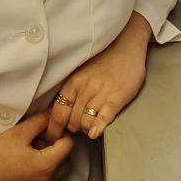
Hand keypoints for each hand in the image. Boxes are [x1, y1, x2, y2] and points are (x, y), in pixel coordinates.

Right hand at [0, 113, 73, 180]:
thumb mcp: (18, 132)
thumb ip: (40, 121)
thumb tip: (52, 115)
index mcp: (47, 165)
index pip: (69, 144)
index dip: (60, 132)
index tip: (47, 128)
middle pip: (66, 160)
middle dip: (57, 148)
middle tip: (38, 139)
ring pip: (56, 173)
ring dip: (50, 161)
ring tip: (30, 152)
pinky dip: (41, 174)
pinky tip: (24, 165)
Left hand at [46, 13, 151, 141]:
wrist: (126, 44)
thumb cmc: (104, 60)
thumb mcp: (80, 72)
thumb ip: (72, 90)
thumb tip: (60, 112)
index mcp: (73, 82)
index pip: (57, 112)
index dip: (54, 129)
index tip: (55, 136)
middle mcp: (85, 88)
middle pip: (71, 121)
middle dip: (73, 129)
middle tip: (77, 129)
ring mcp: (101, 92)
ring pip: (85, 122)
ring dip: (86, 128)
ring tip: (90, 126)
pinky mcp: (118, 96)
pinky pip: (104, 116)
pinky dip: (98, 127)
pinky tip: (95, 133)